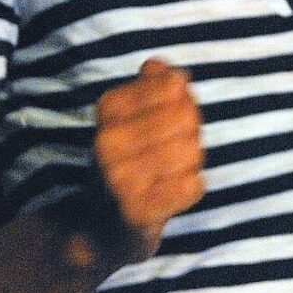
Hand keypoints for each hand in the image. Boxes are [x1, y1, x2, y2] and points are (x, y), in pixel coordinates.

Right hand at [89, 59, 204, 264]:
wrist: (100, 227)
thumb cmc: (128, 160)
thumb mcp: (134, 116)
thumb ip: (154, 86)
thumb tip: (157, 65)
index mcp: (108, 110)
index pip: (174, 84)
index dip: (184, 101)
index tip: (168, 120)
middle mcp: (107, 142)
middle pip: (188, 117)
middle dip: (190, 133)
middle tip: (172, 151)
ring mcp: (119, 179)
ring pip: (193, 151)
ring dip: (191, 163)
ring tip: (170, 173)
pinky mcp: (136, 213)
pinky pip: (191, 187)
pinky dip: (190, 188)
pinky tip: (172, 193)